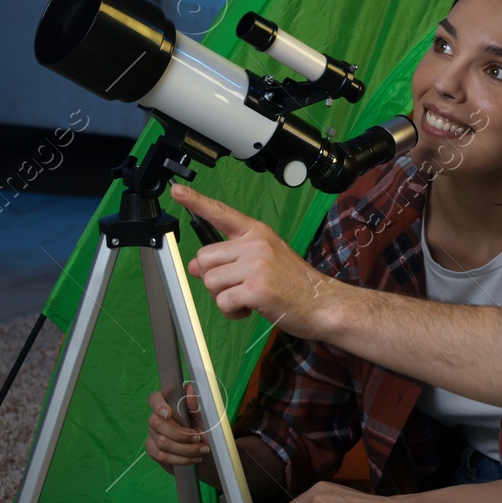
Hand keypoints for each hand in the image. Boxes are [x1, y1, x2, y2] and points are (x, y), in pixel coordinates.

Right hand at [144, 386, 212, 473]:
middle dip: (180, 434)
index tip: (169, 414)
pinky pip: (161, 455)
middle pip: (155, 422)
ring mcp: (154, 434)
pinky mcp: (154, 450)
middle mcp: (158, 417)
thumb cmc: (206, 430)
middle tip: (197, 437)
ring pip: (161, 442)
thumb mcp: (207, 417)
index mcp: (169, 404)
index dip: (158, 405)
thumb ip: (197, 404)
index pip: (154, 399)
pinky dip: (180, 459)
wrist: (208, 453)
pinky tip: (193, 458)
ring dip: (185, 448)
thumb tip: (189, 388)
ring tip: (201, 449)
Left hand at [171, 183, 338, 339]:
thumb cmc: (295, 284)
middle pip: (204, 258)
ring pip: (210, 282)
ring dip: (222, 297)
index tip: (178, 191)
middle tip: (236, 287)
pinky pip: (223, 301)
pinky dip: (232, 311)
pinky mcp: (257, 289)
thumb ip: (231, 259)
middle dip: (213, 279)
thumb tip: (195, 267)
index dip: (196, 201)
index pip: (221, 213)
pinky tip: (251, 309)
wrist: (323, 303)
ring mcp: (257, 265)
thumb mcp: (264, 261)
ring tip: (247, 299)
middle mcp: (256, 244)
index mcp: (257, 232)